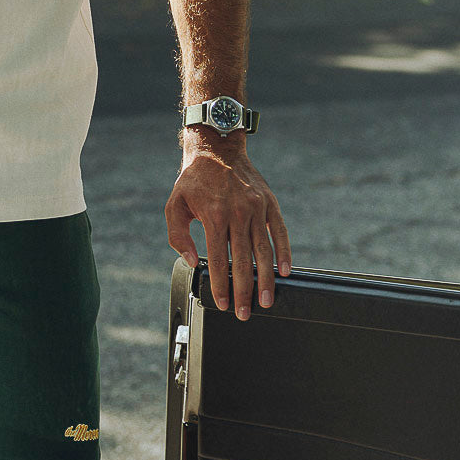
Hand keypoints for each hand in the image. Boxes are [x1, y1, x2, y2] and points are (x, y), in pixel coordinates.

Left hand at [165, 140, 290, 319]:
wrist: (217, 147)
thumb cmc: (193, 179)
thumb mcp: (174, 205)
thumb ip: (178, 235)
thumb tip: (193, 261)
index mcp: (214, 215)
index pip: (218, 259)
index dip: (221, 285)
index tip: (222, 304)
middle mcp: (238, 213)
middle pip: (243, 261)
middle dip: (244, 291)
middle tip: (245, 313)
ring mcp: (257, 208)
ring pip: (264, 251)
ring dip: (266, 279)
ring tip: (267, 300)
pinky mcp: (269, 203)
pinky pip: (280, 232)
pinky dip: (284, 253)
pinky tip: (285, 272)